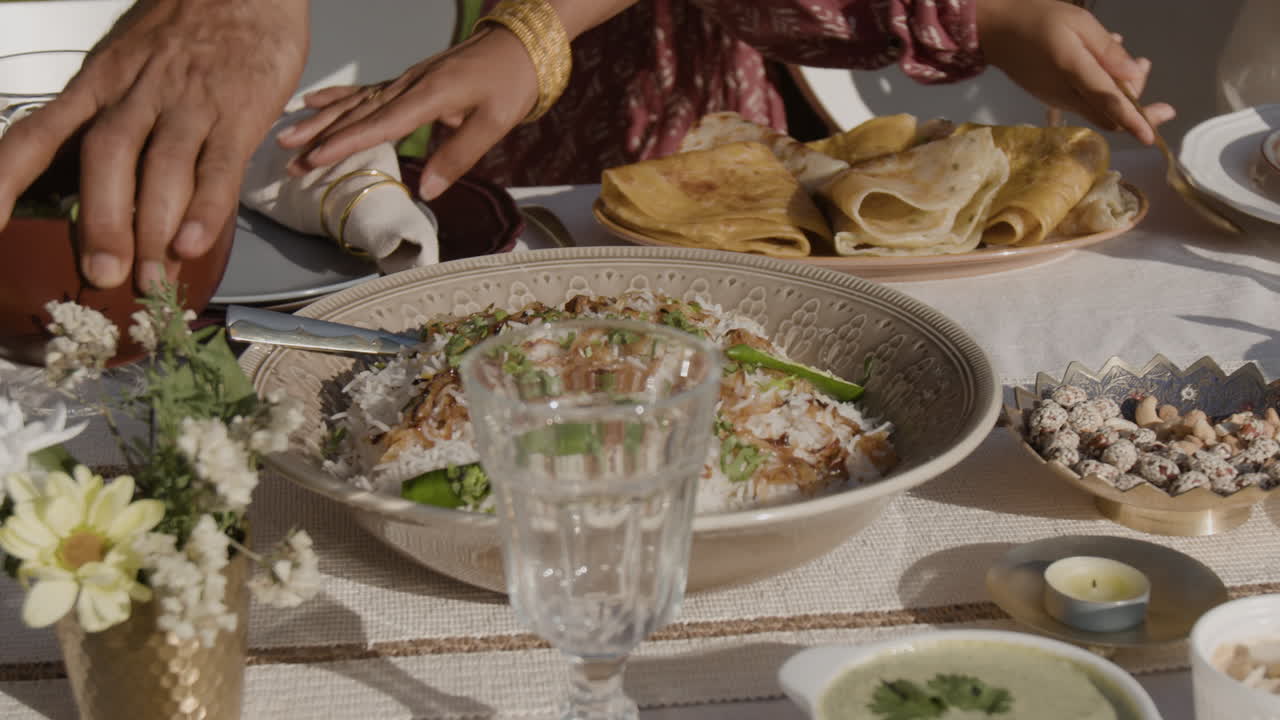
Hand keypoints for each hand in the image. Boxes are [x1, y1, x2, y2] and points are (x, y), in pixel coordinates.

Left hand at [0, 0, 308, 290]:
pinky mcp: (239, 113)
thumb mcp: (131, 61)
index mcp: (100, 82)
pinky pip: (218, 165)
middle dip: (102, 221)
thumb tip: (107, 187)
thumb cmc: (190, 28)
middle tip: (103, 274)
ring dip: (153, 227)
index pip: (39, 133)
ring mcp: (189, 104)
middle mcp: (137, 94)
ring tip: (154, 280)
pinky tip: (196, 244)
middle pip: (106, 158)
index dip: (7, 179)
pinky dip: (207, 208)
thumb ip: (116, 116)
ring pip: (161, 167)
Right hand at [277, 27, 538, 200]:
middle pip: (358, 113)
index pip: (381, 123)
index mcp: (430, 94)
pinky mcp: (408, 81)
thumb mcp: (494, 123)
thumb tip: (428, 192)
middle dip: (321, 135)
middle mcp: (410, 84)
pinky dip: (338, 98)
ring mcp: (406, 80)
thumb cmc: (510, 83)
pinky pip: (366, 91)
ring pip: (356, 102)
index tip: (316, 157)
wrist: (517, 46)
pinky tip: (312, 102)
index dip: (347, 142)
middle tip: (288, 156)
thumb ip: (459, 156)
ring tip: (288, 137)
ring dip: (321, 121)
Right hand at [977, 0, 1174, 143]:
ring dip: (1120, 92)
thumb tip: (1133, 75)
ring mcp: (1057, 100)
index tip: (1151, 138)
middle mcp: (1065, 95)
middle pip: (1108, 116)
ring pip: (1099, 110)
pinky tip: (1102, 61)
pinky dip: (1103, 90)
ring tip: (1129, 58)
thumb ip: (1106, 50)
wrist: (995, 31)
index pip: (1109, 103)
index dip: (1133, 121)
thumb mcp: (1079, 22)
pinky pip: (1086, 102)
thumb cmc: (1037, 19)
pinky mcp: (1052, 99)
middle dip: (1135, 101)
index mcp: (1074, 72)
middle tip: (1144, 63)